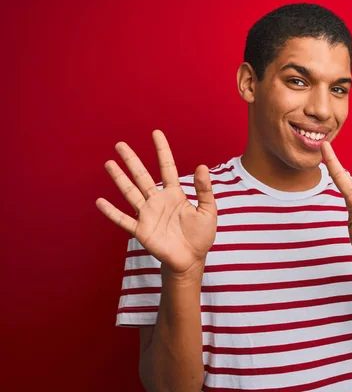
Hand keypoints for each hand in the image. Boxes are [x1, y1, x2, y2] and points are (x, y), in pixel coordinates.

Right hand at [96, 130, 216, 274]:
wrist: (192, 259)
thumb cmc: (201, 235)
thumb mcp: (208, 210)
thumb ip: (204, 190)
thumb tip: (202, 166)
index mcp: (175, 194)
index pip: (167, 167)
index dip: (162, 150)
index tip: (156, 133)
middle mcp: (158, 200)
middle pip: (142, 176)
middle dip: (132, 160)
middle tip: (120, 144)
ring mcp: (148, 215)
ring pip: (130, 193)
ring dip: (119, 179)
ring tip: (109, 163)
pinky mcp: (141, 231)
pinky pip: (124, 220)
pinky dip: (112, 212)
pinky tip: (100, 201)